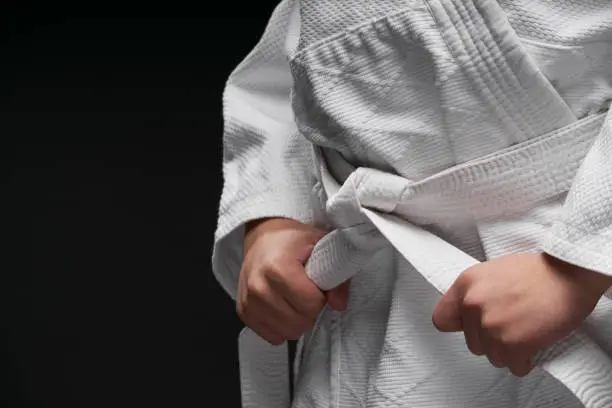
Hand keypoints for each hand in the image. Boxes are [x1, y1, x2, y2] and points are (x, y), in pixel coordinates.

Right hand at [237, 217, 349, 344]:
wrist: (262, 236)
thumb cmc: (292, 240)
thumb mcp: (320, 245)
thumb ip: (335, 274)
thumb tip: (339, 304)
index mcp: (277, 268)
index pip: (311, 304)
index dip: (321, 297)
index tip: (317, 285)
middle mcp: (259, 287)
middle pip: (299, 322)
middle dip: (310, 311)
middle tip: (307, 293)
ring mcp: (248, 301)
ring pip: (286, 333)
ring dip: (297, 321)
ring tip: (295, 300)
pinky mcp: (243, 312)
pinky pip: (272, 336)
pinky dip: (282, 327)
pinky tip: (283, 308)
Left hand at [432, 253, 611, 375]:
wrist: (567, 273)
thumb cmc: (537, 271)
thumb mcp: (493, 272)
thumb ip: (477, 293)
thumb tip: (472, 315)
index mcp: (466, 284)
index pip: (442, 319)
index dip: (460, 326)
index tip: (473, 327)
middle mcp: (472, 304)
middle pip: (472, 343)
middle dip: (491, 340)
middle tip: (512, 326)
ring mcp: (491, 325)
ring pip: (493, 357)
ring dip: (509, 351)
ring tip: (526, 333)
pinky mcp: (513, 344)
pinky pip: (514, 367)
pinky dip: (525, 362)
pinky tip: (533, 346)